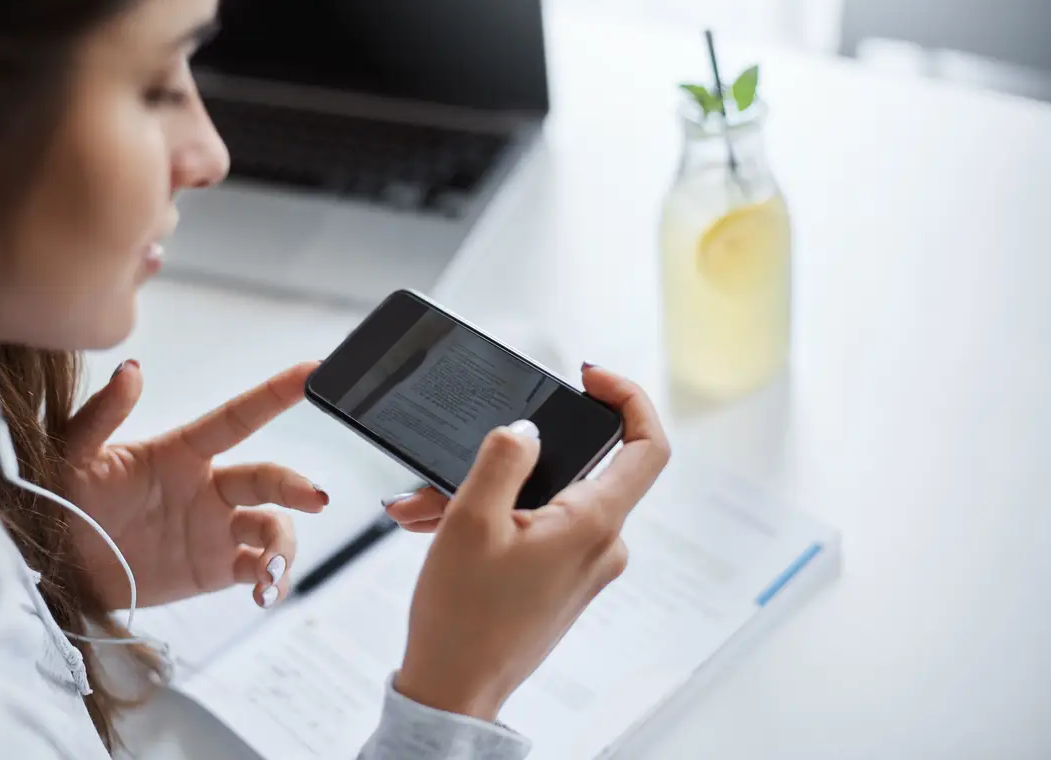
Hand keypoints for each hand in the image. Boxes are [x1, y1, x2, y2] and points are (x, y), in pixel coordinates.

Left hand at [63, 361, 327, 609]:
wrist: (47, 569)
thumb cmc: (56, 501)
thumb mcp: (71, 454)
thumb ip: (102, 413)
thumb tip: (132, 370)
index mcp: (180, 453)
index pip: (237, 418)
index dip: (275, 394)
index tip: (313, 371)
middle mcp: (208, 487)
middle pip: (268, 479)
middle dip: (296, 486)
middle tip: (315, 499)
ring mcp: (214, 530)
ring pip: (273, 527)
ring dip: (284, 546)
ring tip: (270, 571)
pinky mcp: (213, 570)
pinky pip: (258, 572)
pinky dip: (272, 582)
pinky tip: (263, 593)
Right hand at [393, 365, 669, 719]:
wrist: (454, 693)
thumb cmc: (462, 618)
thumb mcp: (471, 521)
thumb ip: (503, 459)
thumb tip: (527, 431)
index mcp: (592, 524)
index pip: (648, 446)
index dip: (629, 399)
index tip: (588, 379)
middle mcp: (601, 545)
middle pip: (576, 469)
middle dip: (511, 456)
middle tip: (455, 462)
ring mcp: (583, 566)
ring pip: (544, 501)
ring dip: (485, 494)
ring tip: (424, 508)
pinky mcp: (561, 582)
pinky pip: (534, 530)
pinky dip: (491, 521)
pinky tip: (437, 527)